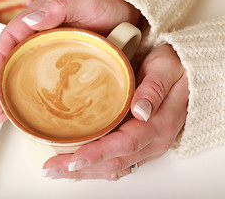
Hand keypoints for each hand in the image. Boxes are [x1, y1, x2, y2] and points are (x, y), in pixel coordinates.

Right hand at [0, 0, 140, 121]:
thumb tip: (32, 20)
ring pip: (22, 73)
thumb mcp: (82, 0)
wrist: (124, 11)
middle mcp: (38, 36)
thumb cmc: (103, 2)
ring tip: (2, 116)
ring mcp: (48, 51)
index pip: (9, 40)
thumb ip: (58, 7)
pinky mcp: (60, 64)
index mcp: (37, 19)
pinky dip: (30, 95)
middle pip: (10, 62)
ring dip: (10, 95)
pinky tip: (25, 109)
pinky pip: (41, 79)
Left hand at [42, 45, 188, 179]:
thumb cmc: (175, 68)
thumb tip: (141, 110)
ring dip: (84, 172)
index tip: (72, 160)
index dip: (96, 154)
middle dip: (80, 168)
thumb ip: (153, 88)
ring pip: (113, 167)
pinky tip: (78, 167)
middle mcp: (153, 142)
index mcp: (158, 124)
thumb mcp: (165, 67)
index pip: (123, 144)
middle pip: (113, 162)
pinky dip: (95, 167)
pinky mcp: (140, 145)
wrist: (188, 75)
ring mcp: (147, 146)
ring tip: (56, 171)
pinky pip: (117, 163)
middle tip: (51, 169)